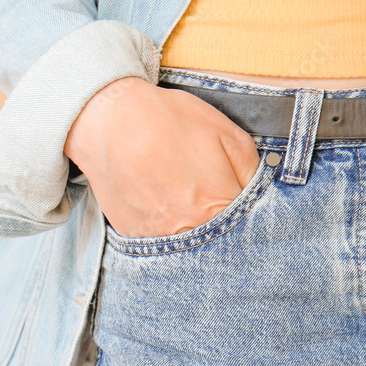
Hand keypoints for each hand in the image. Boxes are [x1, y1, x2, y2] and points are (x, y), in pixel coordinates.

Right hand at [64, 77, 260, 238]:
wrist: (107, 121)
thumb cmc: (168, 121)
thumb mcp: (228, 134)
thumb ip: (253, 172)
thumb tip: (258, 195)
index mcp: (216, 209)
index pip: (249, 225)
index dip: (246, 207)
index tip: (234, 190)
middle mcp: (186, 232)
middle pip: (218, 240)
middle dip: (220, 219)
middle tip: (205, 188)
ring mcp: (154, 239)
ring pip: (187, 243)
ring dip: (189, 224)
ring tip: (178, 191)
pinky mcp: (130, 236)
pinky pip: (157, 241)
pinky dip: (163, 224)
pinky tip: (158, 197)